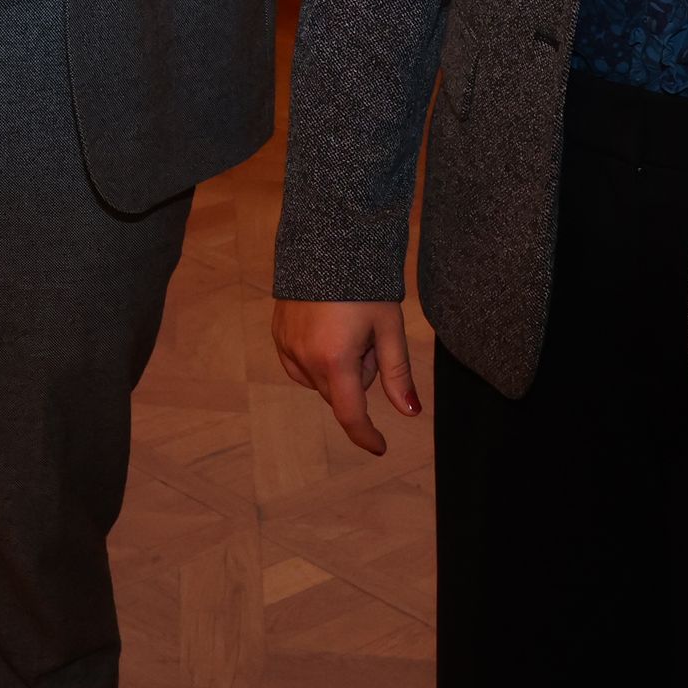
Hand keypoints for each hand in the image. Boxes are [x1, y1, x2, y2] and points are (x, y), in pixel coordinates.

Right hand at [272, 298, 419, 455]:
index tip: (380, 447)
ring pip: (318, 380)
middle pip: (338, 393)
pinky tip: (328, 331)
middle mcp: (305, 358)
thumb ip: (398, 373)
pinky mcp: (277, 333)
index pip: (350, 414)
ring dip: (336, 369)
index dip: (366, 435)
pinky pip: (298, 364)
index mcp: (335, 360)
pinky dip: (316, 359)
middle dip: (358, 376)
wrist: (327, 240)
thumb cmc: (364, 283)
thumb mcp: (389, 327)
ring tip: (347, 328)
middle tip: (370, 338)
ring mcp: (286, 346)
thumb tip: (410, 412)